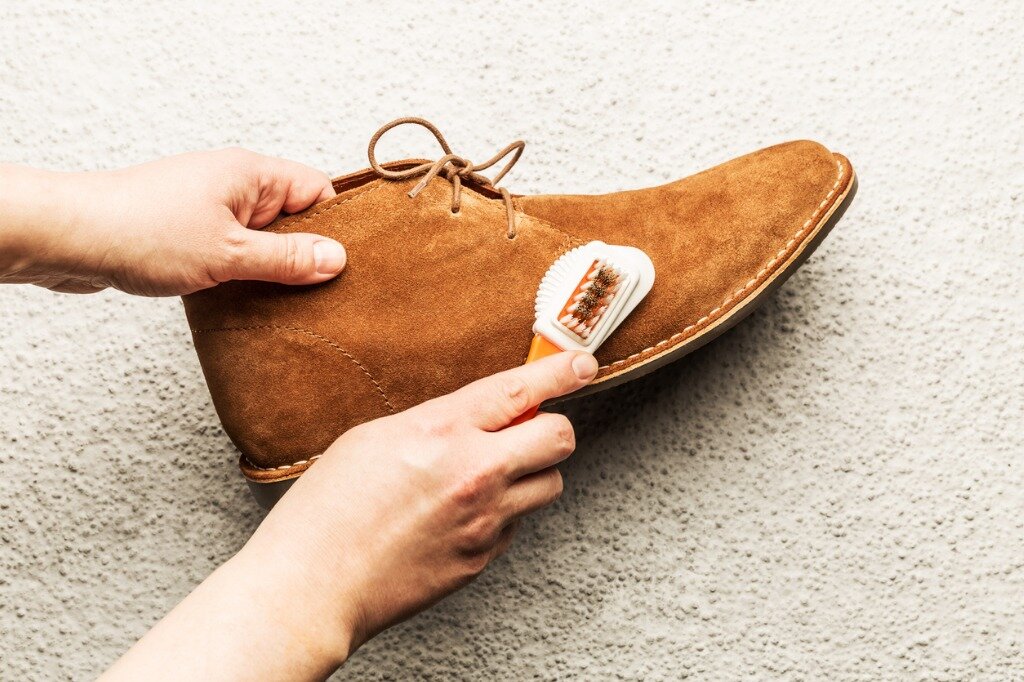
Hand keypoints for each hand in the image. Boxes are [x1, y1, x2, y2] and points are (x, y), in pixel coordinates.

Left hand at [0, 150, 344, 295]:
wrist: (68, 239)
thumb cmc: (140, 230)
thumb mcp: (230, 253)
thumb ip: (288, 259)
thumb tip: (335, 259)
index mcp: (251, 174)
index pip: (318, 191)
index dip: (336, 226)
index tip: (345, 263)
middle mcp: (234, 186)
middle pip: (294, 218)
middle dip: (304, 254)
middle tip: (316, 290)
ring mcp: (211, 209)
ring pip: (264, 239)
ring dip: (270, 269)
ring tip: (278, 299)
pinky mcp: (190, 232)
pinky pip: (235, 252)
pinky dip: (242, 274)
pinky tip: (244, 299)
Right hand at [104, 351, 598, 679]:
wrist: (312, 586)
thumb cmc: (326, 512)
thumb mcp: (373, 439)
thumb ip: (434, 423)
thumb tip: (472, 418)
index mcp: (439, 431)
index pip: (519, 389)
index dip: (560, 371)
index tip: (581, 363)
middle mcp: (472, 472)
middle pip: (559, 438)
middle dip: (551, 427)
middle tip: (528, 428)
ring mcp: (483, 519)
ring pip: (549, 484)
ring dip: (531, 471)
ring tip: (488, 474)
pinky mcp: (482, 558)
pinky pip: (516, 524)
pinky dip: (502, 513)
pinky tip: (460, 515)